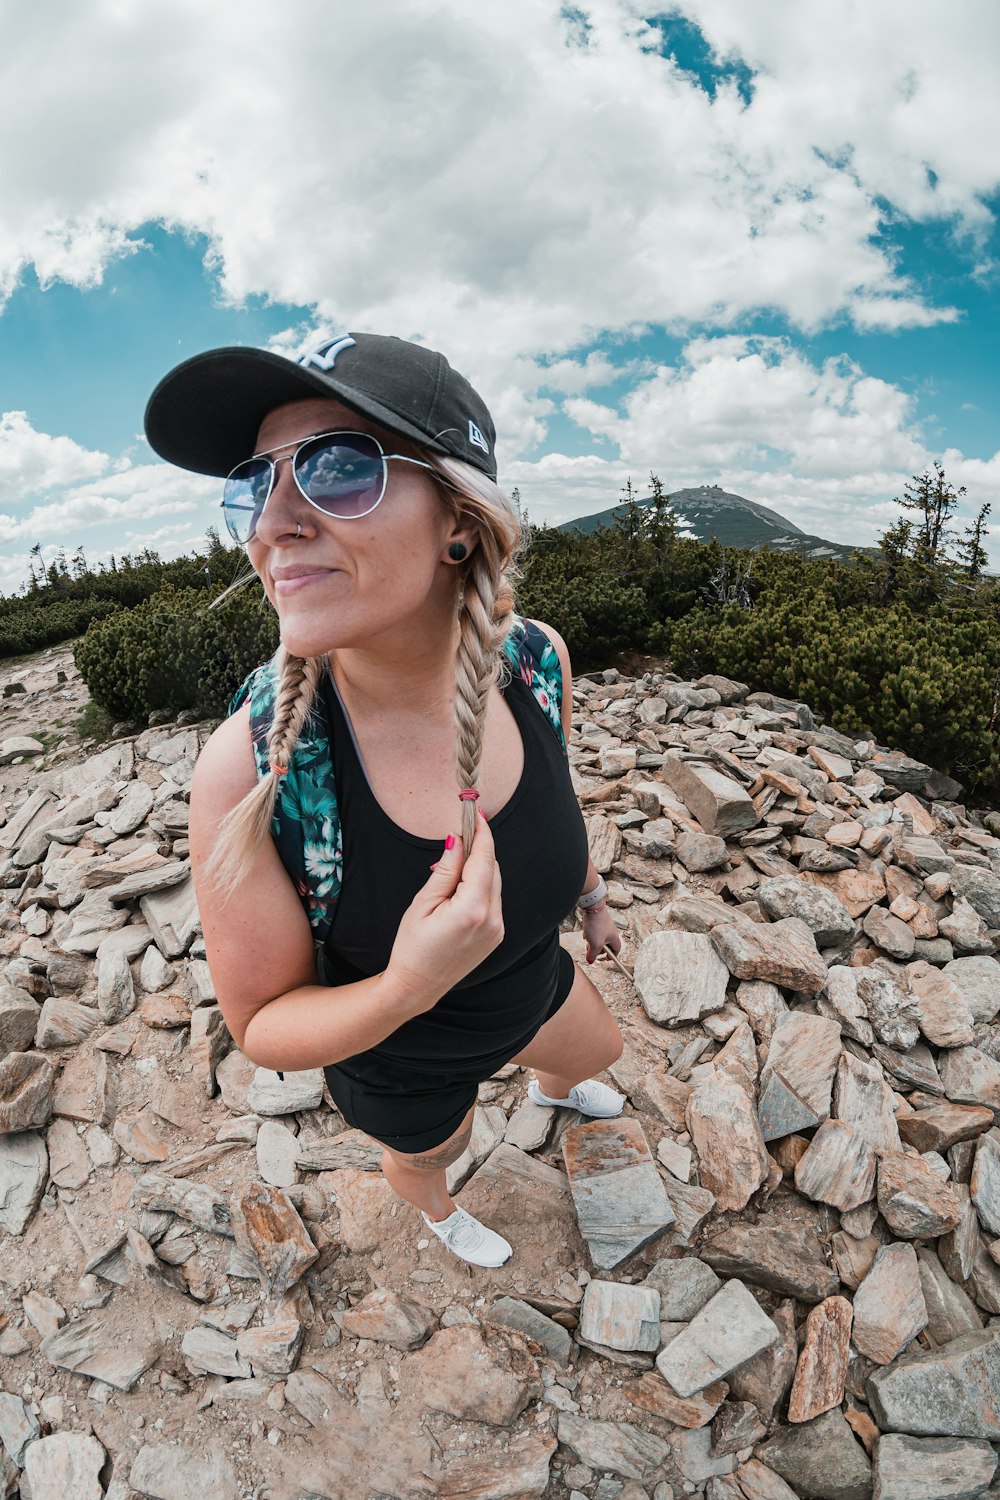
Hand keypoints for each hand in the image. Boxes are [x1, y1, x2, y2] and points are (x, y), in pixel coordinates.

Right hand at [384, 813, 503, 1016]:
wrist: (418, 986)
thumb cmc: (412, 946)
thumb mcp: (423, 903)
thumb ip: (446, 870)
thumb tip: (458, 840)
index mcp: (473, 909)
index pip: (484, 859)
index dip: (482, 833)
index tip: (477, 813)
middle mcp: (493, 918)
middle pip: (492, 869)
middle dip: (478, 850)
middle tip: (458, 836)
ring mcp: (498, 929)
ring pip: (494, 884)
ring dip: (479, 869)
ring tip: (450, 867)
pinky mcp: (497, 935)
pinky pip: (493, 900)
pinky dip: (481, 887)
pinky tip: (459, 889)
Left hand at [581, 904, 620, 964]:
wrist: (592, 907)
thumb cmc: (596, 926)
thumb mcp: (594, 944)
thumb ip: (592, 954)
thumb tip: (590, 961)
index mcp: (614, 938)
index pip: (616, 950)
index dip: (611, 956)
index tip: (605, 959)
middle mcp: (611, 932)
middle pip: (606, 945)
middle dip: (598, 949)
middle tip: (590, 950)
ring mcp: (605, 925)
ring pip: (599, 938)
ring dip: (592, 942)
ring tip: (587, 941)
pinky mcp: (599, 921)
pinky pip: (595, 931)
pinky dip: (590, 934)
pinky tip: (585, 933)